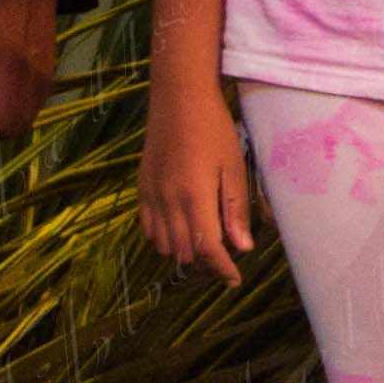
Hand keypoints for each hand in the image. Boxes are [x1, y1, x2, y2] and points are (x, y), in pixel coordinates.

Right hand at [140, 81, 260, 283]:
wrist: (178, 102)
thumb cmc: (215, 131)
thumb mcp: (235, 168)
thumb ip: (235, 209)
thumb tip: (242, 247)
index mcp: (194, 197)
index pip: (207, 248)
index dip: (222, 269)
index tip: (235, 280)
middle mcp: (167, 202)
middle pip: (185, 252)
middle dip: (207, 263)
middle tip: (228, 261)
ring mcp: (150, 197)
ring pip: (164, 244)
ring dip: (186, 252)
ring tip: (209, 245)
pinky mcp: (141, 190)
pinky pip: (149, 228)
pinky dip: (165, 238)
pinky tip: (183, 230)